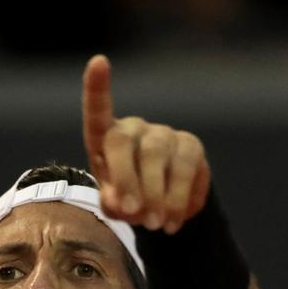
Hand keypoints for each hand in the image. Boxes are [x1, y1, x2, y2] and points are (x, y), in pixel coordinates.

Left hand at [81, 54, 209, 233]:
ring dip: (158, 195)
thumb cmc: (127, 199)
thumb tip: (123, 203)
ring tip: (156, 226)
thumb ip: (112, 202)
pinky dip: (179, 199)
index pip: (98, 111)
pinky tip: (174, 222)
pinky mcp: (191, 146)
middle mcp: (134, 129)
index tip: (98, 62)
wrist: (162, 208)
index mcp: (105, 139)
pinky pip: (187, 169)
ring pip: (159, 156)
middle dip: (127, 179)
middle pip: (124, 141)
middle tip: (135, 216)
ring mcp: (164, 134)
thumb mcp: (113, 204)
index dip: (97, 88)